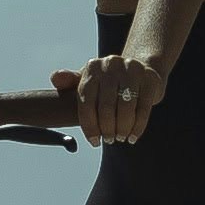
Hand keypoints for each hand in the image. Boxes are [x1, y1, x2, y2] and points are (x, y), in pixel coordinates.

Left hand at [51, 54, 165, 145]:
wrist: (141, 70)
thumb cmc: (108, 83)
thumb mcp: (89, 82)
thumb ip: (70, 82)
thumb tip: (54, 79)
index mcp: (92, 67)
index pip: (86, 100)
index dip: (89, 124)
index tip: (94, 141)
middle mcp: (111, 64)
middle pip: (106, 106)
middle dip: (107, 128)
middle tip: (109, 140)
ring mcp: (132, 69)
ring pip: (125, 108)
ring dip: (122, 128)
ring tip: (121, 138)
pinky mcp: (150, 78)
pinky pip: (143, 108)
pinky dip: (138, 126)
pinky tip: (133, 136)